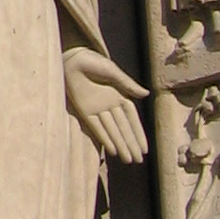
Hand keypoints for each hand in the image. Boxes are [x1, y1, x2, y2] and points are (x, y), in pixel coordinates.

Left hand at [63, 48, 149, 162]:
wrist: (72, 57)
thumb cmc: (93, 61)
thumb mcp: (113, 71)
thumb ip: (128, 84)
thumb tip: (147, 94)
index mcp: (119, 95)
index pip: (132, 119)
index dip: (138, 134)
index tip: (145, 149)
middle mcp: (110, 104)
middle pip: (123, 128)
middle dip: (131, 144)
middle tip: (139, 161)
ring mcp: (97, 108)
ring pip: (112, 131)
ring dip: (120, 145)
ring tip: (128, 160)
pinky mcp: (84, 110)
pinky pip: (96, 127)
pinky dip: (104, 138)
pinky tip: (112, 150)